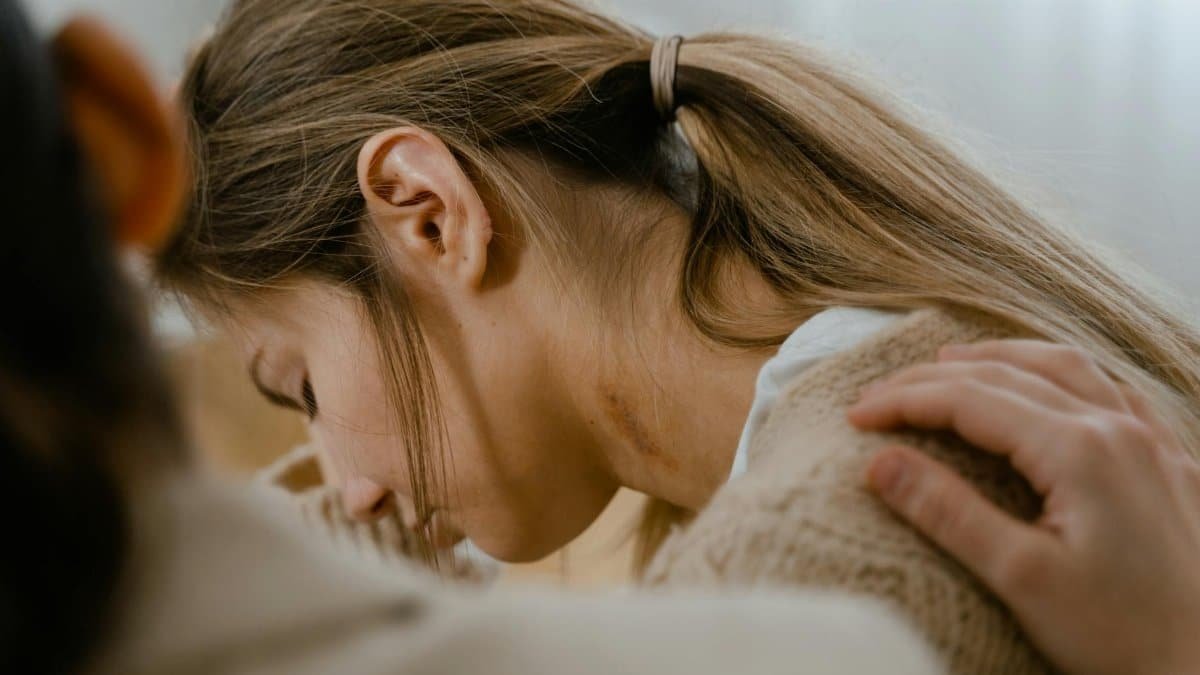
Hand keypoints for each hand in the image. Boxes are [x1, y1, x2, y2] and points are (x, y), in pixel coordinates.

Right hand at [847, 340, 1199, 674]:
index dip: (904, 402)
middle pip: (1007, 375)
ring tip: (950, 362)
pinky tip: (1047, 384)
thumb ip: (948, 512)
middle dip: (933, 379)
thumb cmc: (1122, 636)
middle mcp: (1117, 428)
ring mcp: (1150, 441)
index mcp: (1079, 449)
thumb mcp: (1021, 578)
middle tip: (879, 395)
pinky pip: (1110, 388)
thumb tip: (879, 462)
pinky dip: (1061, 373)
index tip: (855, 417)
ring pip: (1064, 367)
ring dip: (998, 358)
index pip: (969, 400)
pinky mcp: (1169, 462)